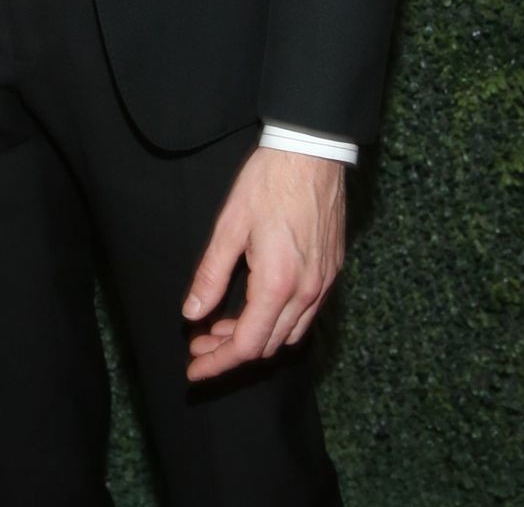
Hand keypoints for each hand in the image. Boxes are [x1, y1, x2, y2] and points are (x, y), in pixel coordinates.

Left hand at [182, 147, 344, 381]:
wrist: (312, 152)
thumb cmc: (268, 182)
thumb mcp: (230, 225)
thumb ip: (211, 273)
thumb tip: (192, 313)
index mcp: (278, 283)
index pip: (246, 344)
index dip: (218, 363)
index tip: (194, 371)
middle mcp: (306, 292)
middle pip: (268, 346)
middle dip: (230, 352)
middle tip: (199, 344)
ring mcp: (323, 284)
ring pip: (289, 334)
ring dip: (255, 338)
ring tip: (221, 326)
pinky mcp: (331, 272)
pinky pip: (305, 315)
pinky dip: (278, 322)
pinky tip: (255, 306)